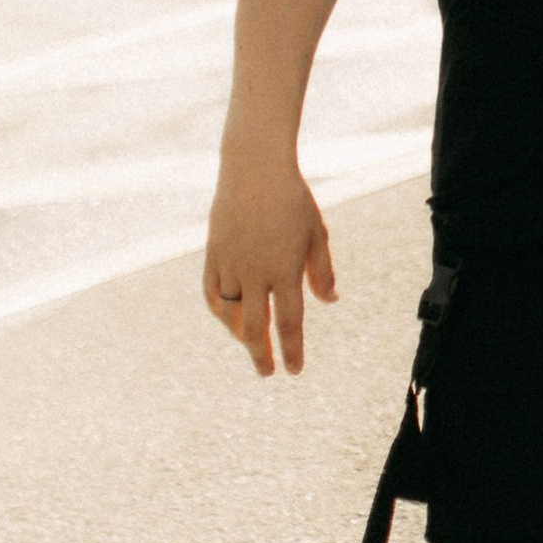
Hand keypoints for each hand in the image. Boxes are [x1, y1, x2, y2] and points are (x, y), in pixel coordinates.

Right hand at [204, 155, 337, 376]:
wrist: (254, 168)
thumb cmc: (293, 200)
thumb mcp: (316, 233)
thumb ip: (322, 271)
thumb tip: (330, 301)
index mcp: (285, 268)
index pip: (288, 322)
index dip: (292, 350)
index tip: (294, 370)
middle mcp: (255, 272)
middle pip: (256, 328)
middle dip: (262, 355)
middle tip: (268, 373)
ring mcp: (230, 264)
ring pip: (230, 314)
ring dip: (240, 335)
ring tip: (252, 344)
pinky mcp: (213, 255)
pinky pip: (212, 294)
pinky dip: (220, 312)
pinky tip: (229, 320)